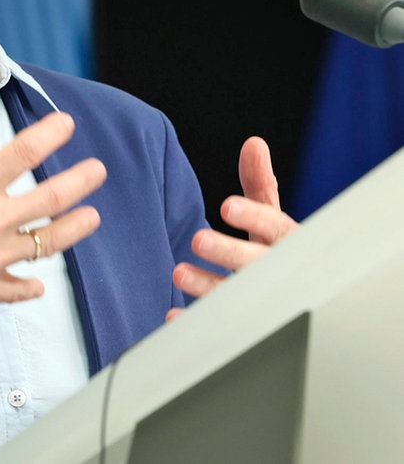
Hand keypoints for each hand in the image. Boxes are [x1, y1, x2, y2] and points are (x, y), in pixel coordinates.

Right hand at [0, 72, 106, 336]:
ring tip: (93, 217)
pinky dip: (31, 285)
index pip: (23, 153)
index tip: (67, 124)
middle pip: (50, 198)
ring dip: (74, 229)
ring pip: (47, 242)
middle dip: (80, 181)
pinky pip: (19, 288)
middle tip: (98, 170)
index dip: (50, 134)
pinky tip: (39, 283)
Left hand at [167, 136, 297, 320]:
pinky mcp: (244, 325)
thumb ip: (260, 184)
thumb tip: (253, 143)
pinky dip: (197, 322)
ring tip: (177, 273)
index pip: (276, 227)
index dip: (253, 216)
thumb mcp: (272, 216)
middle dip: (229, 252)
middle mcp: (279, 272)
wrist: (298, 300)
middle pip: (257, 263)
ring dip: (208, 286)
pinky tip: (173, 317)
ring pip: (238, 296)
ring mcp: (263, 302)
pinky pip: (222, 327)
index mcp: (288, 243)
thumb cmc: (279, 251)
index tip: (226, 206)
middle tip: (197, 239)